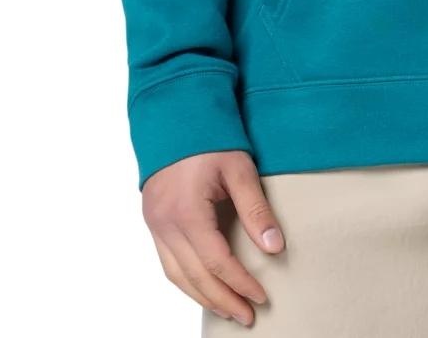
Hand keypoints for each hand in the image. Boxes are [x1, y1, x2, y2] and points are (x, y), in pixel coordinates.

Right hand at [141, 150, 283, 325]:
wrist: (176, 112)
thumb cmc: (210, 136)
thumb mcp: (239, 168)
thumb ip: (256, 210)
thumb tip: (275, 248)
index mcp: (185, 211)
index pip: (216, 262)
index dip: (240, 283)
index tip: (262, 297)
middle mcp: (164, 223)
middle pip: (194, 277)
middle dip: (223, 300)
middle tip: (248, 316)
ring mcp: (154, 223)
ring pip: (176, 275)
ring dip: (202, 297)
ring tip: (229, 309)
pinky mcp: (153, 220)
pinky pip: (167, 262)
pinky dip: (186, 280)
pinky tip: (204, 287)